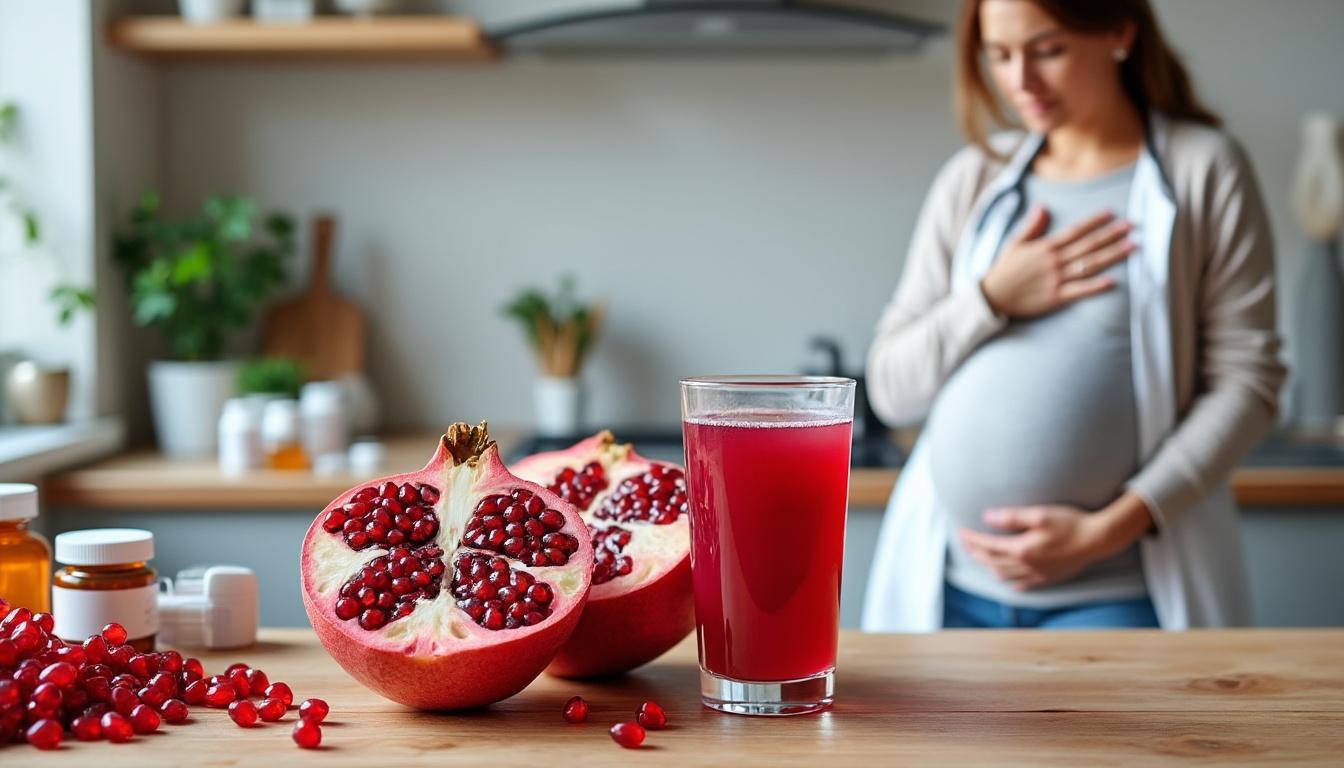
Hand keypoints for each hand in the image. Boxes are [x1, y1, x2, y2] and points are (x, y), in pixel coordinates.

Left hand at [957, 494, 1154, 590]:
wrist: (1098, 539)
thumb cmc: (1070, 523)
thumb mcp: (1039, 514)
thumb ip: (1012, 517)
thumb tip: (987, 517)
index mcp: (1022, 549)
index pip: (989, 545)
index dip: (973, 539)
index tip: (960, 533)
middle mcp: (1027, 565)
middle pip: (993, 562)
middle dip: (977, 553)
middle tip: (966, 545)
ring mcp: (1038, 574)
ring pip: (1006, 575)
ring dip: (990, 566)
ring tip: (982, 558)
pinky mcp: (1049, 578)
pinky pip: (1024, 584)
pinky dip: (1011, 581)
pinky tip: (1009, 579)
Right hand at [979, 205, 1136, 318]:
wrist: (992, 297)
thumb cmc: (1004, 270)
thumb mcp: (1014, 243)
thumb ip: (1032, 225)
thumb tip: (1043, 206)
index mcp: (1045, 246)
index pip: (1075, 230)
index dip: (1094, 221)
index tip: (1112, 212)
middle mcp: (1054, 261)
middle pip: (1088, 245)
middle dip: (1111, 234)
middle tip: (1132, 226)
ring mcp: (1056, 279)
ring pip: (1089, 265)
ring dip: (1112, 255)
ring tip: (1131, 247)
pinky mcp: (1055, 297)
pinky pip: (1079, 291)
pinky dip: (1095, 286)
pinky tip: (1111, 281)